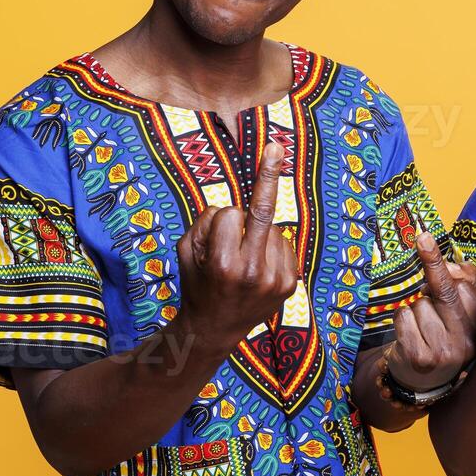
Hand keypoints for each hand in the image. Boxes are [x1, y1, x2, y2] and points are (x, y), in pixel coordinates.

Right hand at [176, 142, 298, 348]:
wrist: (215, 329)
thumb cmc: (196, 283)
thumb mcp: (185, 251)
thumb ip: (206, 222)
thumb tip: (240, 202)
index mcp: (223, 262)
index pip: (230, 213)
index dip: (220, 220)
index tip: (219, 223)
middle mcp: (253, 271)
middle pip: (264, 210)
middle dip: (269, 175)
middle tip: (275, 146)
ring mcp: (276, 279)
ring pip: (273, 228)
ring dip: (259, 234)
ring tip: (244, 263)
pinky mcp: (290, 284)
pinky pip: (284, 244)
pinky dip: (271, 247)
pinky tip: (259, 268)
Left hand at [385, 232, 475, 390]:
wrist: (422, 383)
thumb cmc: (439, 337)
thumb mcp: (457, 312)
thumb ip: (460, 281)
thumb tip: (447, 263)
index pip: (462, 284)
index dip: (438, 262)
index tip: (422, 236)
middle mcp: (467, 340)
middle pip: (442, 290)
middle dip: (428, 282)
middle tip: (421, 253)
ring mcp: (444, 351)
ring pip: (419, 305)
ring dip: (414, 311)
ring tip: (421, 332)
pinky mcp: (420, 358)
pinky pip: (403, 317)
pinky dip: (401, 322)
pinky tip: (409, 339)